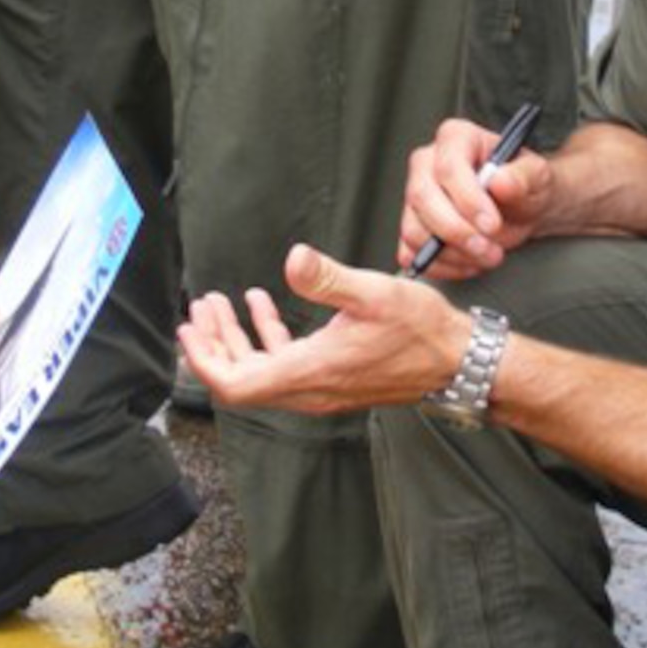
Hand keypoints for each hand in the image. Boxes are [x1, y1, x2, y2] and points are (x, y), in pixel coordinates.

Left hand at [177, 244, 470, 414]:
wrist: (457, 362)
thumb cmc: (420, 330)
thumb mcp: (373, 293)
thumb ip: (327, 278)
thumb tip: (293, 258)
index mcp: (310, 372)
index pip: (237, 384)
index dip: (205, 359)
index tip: (188, 330)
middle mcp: (309, 389)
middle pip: (241, 380)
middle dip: (213, 344)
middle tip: (198, 310)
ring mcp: (320, 389)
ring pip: (260, 373)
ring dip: (236, 340)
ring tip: (219, 304)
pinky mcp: (332, 380)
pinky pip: (284, 366)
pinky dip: (266, 339)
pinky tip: (261, 307)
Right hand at [397, 118, 554, 278]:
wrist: (521, 209)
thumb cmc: (525, 185)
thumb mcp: (537, 176)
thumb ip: (523, 176)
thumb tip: (499, 182)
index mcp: (456, 138)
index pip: (449, 167)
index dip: (468, 200)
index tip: (492, 224)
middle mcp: (427, 163)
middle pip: (422, 198)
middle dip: (456, 231)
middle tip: (490, 251)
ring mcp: (414, 196)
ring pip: (414, 230)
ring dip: (452, 254)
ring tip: (488, 256)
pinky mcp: (413, 227)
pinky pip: (411, 253)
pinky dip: (441, 266)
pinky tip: (470, 263)